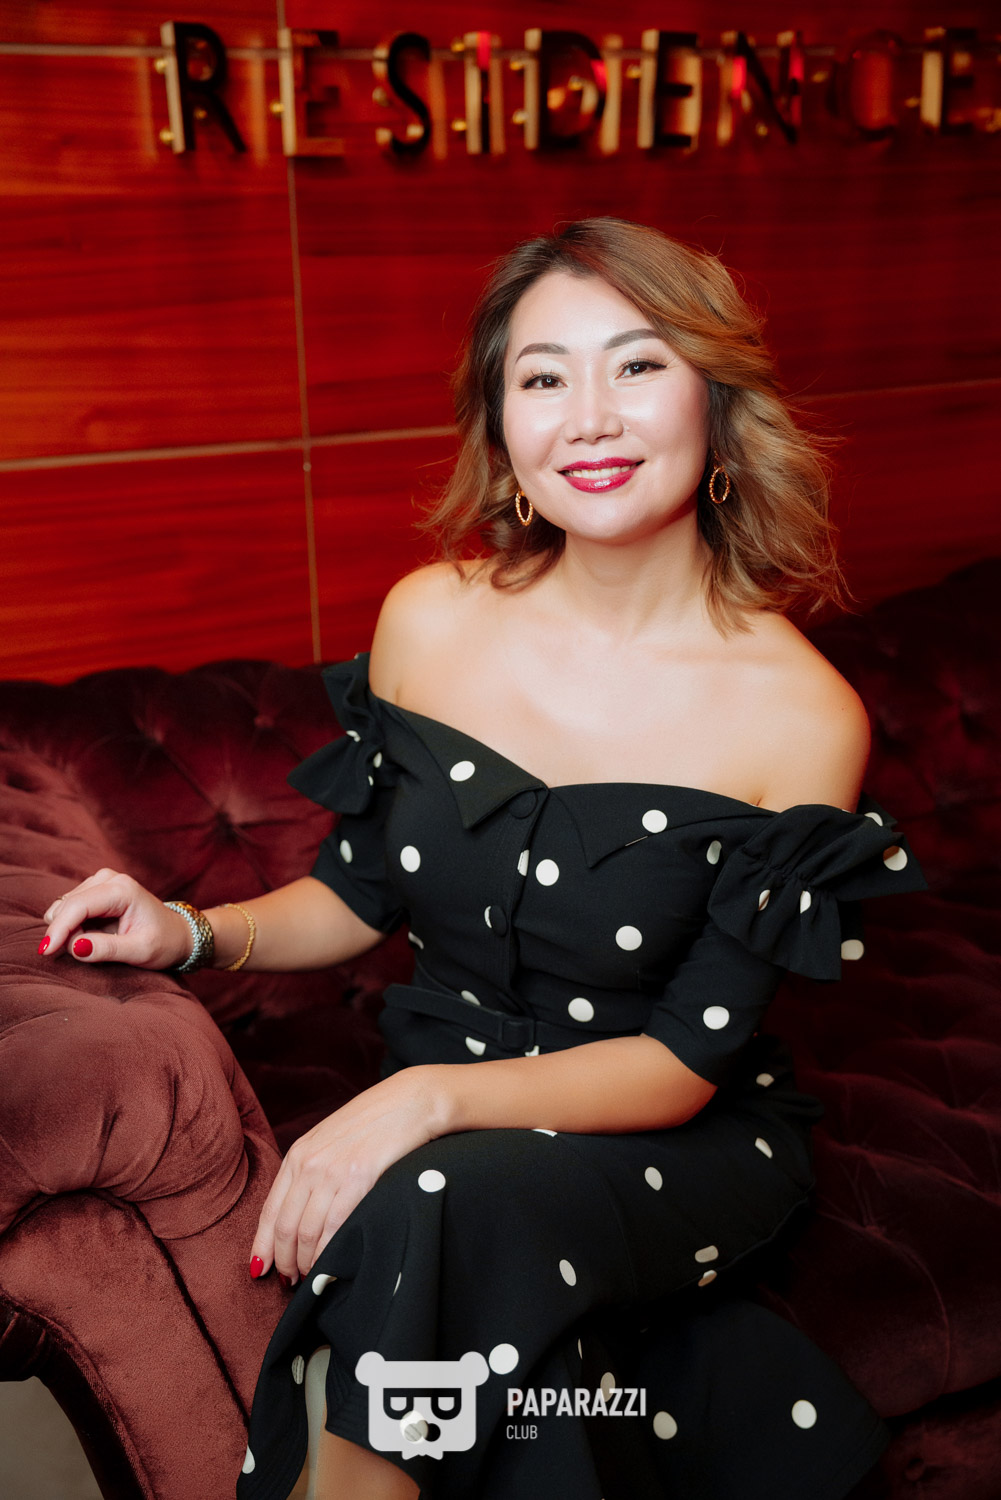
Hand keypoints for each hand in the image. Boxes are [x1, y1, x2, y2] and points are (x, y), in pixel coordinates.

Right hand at [38, 867, 192, 968]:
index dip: (58, 929)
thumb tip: (74, 946)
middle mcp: (109, 879)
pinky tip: (92, 935)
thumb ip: (107, 949)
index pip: (77, 907)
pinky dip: (72, 925)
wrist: (178, 934)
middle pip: (66, 905)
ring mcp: (101, 881)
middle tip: (83, 953)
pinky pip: (69, 909)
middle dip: (64, 932)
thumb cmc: (164, 943)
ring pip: (64, 906)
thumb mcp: (140, 951)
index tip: (46, 952)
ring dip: (69, 929)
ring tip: (94, 944)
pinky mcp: (95, 890)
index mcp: (122, 890)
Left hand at [252, 1067, 445, 1282]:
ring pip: (307, 1232)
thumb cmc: (373, 1123)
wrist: (410, 1102)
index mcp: (298, 1154)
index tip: (260, 1269)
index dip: (263, 1245)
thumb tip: (300, 1213)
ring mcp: (333, 1171)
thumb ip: (311, 1170)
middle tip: (291, 1281)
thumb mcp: (330, 1141)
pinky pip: (335, 1227)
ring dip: (307, 1262)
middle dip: (284, 1261)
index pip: (269, 1210)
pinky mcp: (359, 1179)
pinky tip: (331, 1264)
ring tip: (312, 1277)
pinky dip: (329, 1253)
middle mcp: (309, 1163)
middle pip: (284, 1227)